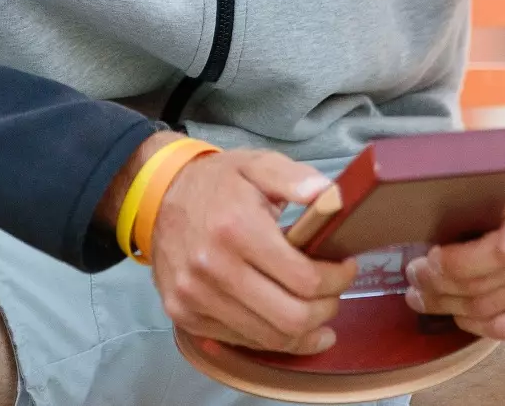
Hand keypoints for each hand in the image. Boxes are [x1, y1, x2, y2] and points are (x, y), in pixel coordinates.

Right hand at [148, 148, 359, 353]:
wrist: (157, 198)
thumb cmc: (216, 183)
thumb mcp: (256, 164)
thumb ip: (294, 177)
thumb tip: (328, 196)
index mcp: (237, 229)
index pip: (304, 278)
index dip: (337, 280)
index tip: (346, 268)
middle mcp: (212, 269)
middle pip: (290, 318)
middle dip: (325, 311)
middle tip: (334, 296)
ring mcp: (195, 298)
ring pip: (267, 338)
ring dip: (303, 331)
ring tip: (317, 314)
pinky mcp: (184, 315)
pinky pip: (240, 341)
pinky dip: (270, 337)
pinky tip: (285, 325)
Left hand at [406, 136, 504, 339]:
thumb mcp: (489, 159)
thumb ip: (459, 170)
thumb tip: (405, 181)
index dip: (458, 263)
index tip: (428, 256)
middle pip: (489, 286)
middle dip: (440, 286)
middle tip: (413, 277)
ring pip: (493, 312)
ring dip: (449, 307)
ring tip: (423, 295)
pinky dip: (475, 324)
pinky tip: (455, 311)